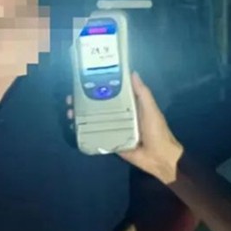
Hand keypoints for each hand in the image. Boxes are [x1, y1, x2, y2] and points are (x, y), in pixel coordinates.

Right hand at [66, 73, 182, 183]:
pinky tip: (74, 128)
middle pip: (98, 106)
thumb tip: (133, 73)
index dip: (98, 87)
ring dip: (81, 116)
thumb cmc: (156, 131)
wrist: (159, 157)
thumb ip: (142, 93)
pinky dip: (85, 132)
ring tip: (70, 112)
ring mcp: (114, 129)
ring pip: (94, 120)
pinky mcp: (111, 142)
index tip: (84, 82)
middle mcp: (120, 116)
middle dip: (84, 102)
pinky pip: (96, 136)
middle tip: (71, 99)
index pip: (111, 93)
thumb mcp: (151, 109)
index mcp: (129, 106)